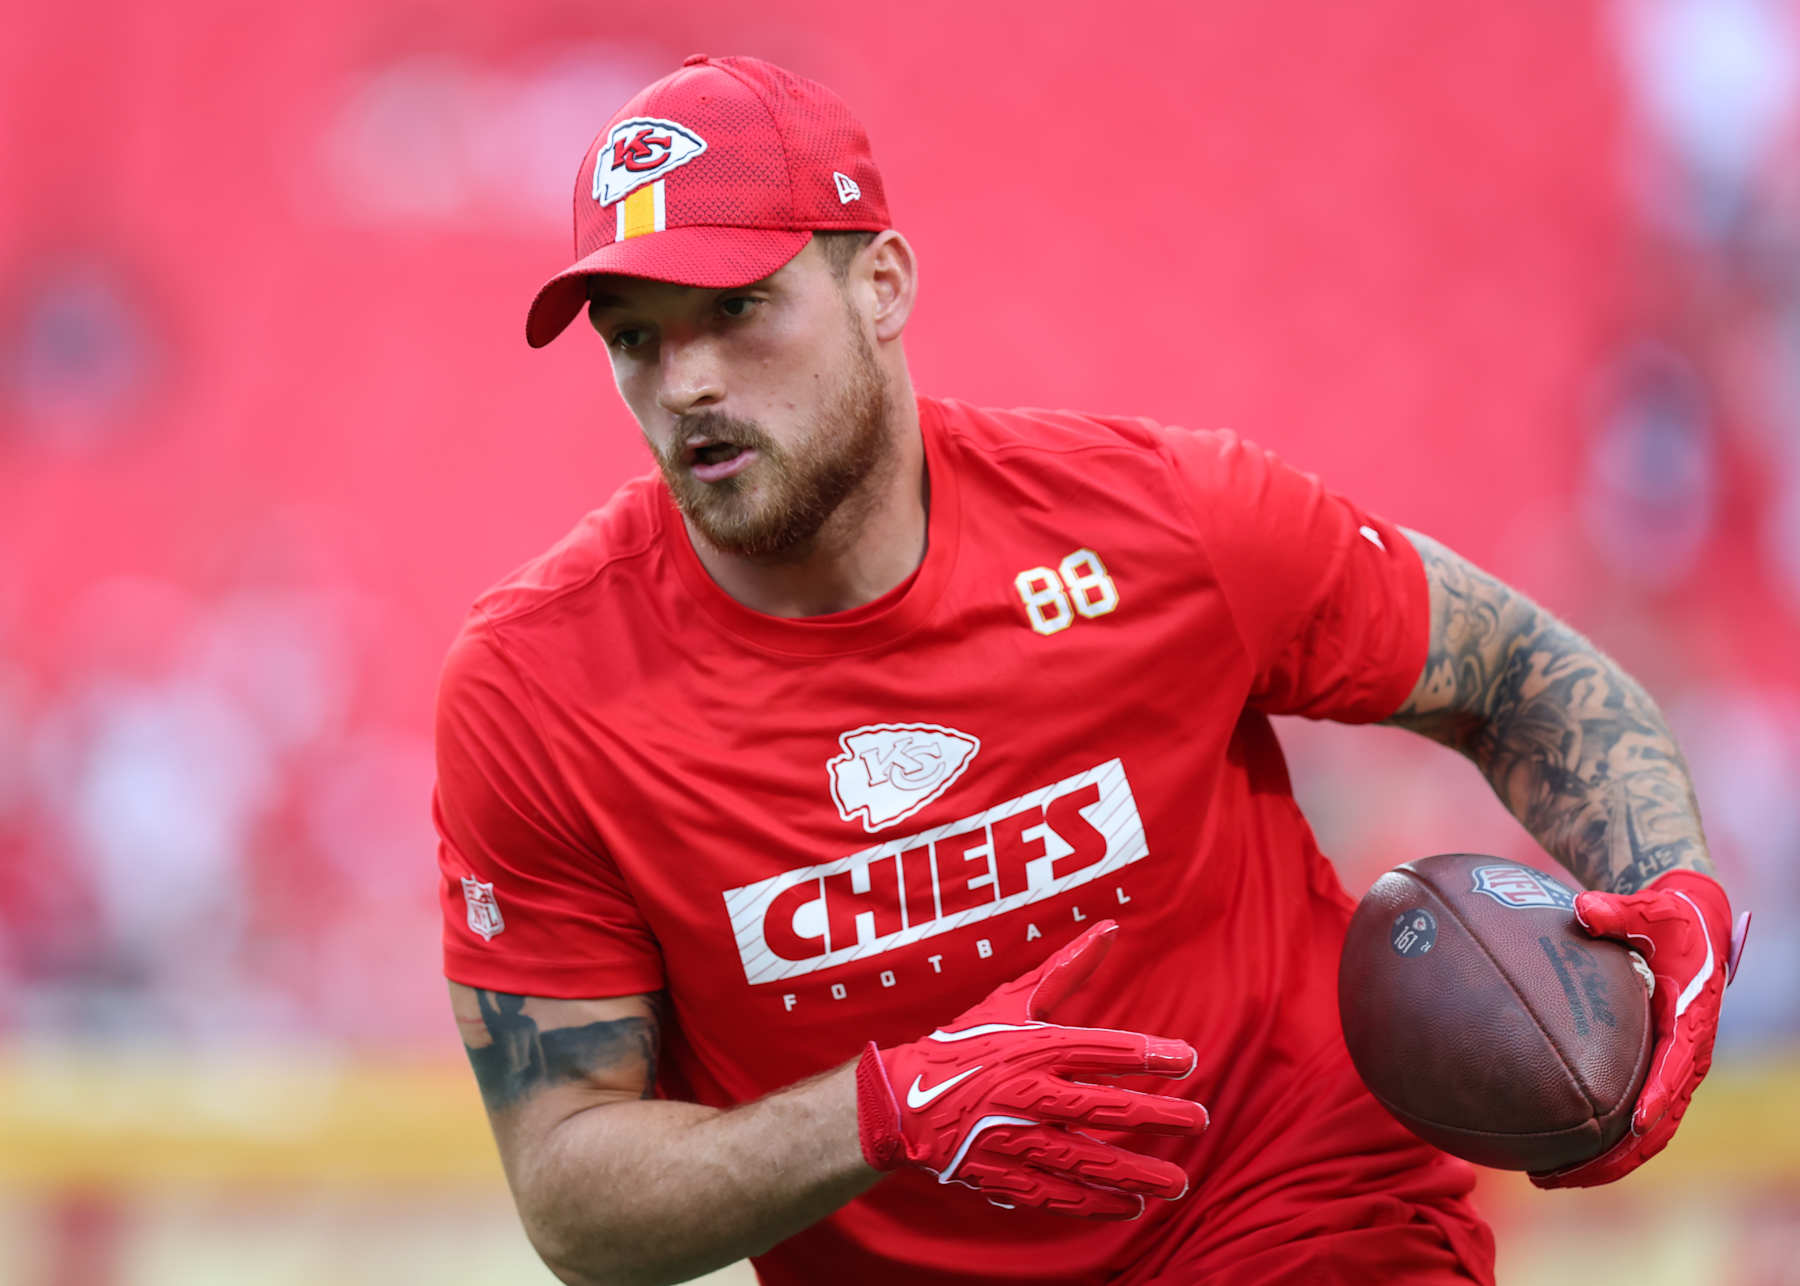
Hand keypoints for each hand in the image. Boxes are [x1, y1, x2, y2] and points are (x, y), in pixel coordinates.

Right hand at [855, 920, 1207, 1217]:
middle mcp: (1024, 1092)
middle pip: (1101, 1107)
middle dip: (1155, 1116)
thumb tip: (1112, 928)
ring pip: (1084, 1160)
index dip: (1148, 1054)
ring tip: (1176, 1182)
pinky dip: (1094, 1204)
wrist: (903, 1098)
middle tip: (1199, 1121)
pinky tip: (1130, 1206)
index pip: (1101, 1049)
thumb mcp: (1015, 1000)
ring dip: (1134, 1173)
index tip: (1188, 1059)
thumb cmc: (967, 1043)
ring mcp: (1011, 1138)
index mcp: (1031, 1047)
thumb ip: (1068, 968)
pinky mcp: (1001, 1175)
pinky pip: (1055, 1194)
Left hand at [1531, 870, 1748, 1188]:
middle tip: (1562, 1174)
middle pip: (1659, 1122)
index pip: (1676, 1067)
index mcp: (1690, 1021)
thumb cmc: (1668, 917)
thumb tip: (1585, 908)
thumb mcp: (1649, 910)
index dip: (1657, 1096)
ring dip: (1606, 1163)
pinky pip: (1636, 1121)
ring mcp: (1676, 1069)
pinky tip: (1561, 1157)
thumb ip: (1618, 911)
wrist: (1695, 924)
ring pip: (1648, 1136)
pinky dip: (1605, 1145)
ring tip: (1551, 1179)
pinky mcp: (1660, 1072)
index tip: (1632, 1123)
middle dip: (1616, 1156)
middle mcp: (1689, 1055)